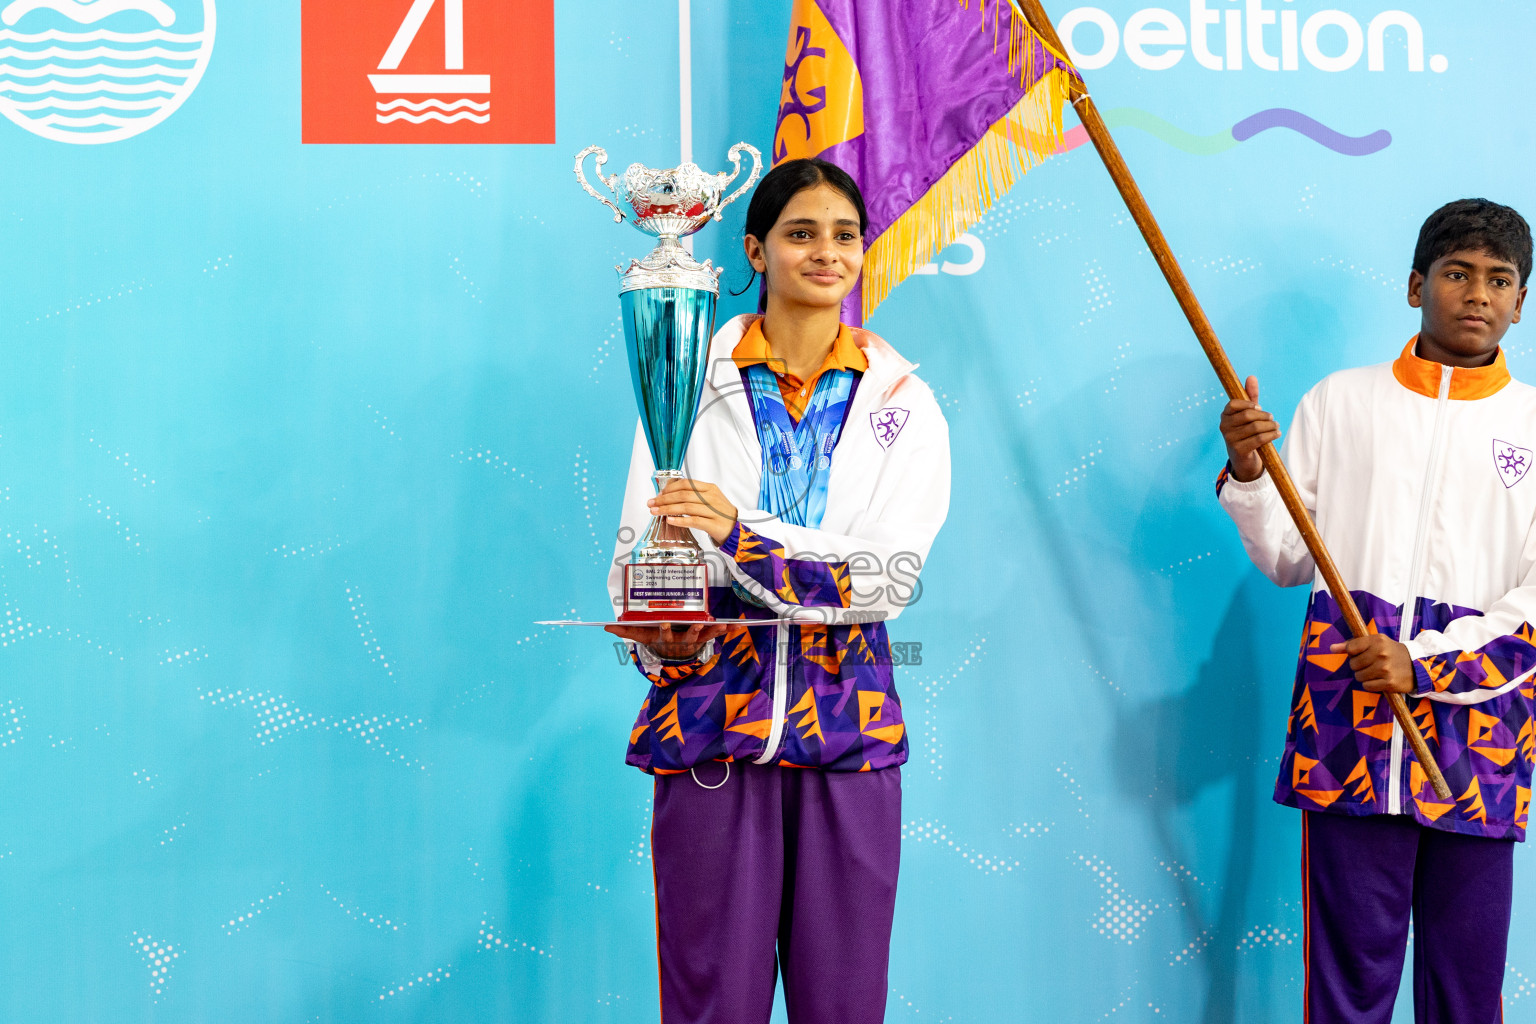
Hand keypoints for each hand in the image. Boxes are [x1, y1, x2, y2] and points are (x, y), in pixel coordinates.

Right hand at [605, 621, 729, 661]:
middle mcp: (682, 640)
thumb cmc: (655, 638)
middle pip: (687, 636)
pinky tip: (737, 626)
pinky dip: (727, 630)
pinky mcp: (705, 637)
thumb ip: (625, 631)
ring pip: (705, 636)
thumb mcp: (641, 635)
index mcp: (666, 638)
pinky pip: (716, 634)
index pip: (664, 635)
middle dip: (692, 631)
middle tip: (696, 625)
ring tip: (721, 625)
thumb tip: (606, 626)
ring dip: (713, 631)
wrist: (671, 652)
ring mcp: (695, 639)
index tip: (664, 623)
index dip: (664, 630)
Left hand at [648, 478, 737, 545]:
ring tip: (656, 512)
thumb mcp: (709, 499)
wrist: (737, 529)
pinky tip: (670, 520)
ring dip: (668, 509)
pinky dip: (680, 520)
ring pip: (686, 507)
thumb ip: (693, 495)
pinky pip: (694, 521)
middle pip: (683, 495)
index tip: (659, 494)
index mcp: (710, 488)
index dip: (670, 488)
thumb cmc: (720, 514)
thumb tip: (670, 493)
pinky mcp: (713, 524)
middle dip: (664, 499)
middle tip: (652, 503)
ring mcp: (713, 511)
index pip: (686, 484)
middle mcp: (711, 498)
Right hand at [1219, 376, 1280, 482]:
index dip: (1248, 404)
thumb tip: (1251, 377)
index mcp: (1224, 415)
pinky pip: (1258, 439)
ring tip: (1276, 426)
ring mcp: (1229, 439)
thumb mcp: (1248, 413)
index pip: (1233, 404)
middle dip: (1264, 416)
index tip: (1259, 407)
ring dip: (1270, 426)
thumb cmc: (1246, 431)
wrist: (1243, 458)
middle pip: (1247, 416)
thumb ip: (1250, 396)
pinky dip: (1270, 435)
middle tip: (1272, 418)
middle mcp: (1224, 426)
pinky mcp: (1238, 450)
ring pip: (1255, 427)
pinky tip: (1276, 434)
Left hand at [1331, 635, 1414, 693]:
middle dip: (1359, 666)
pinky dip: (1371, 685)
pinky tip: (1380, 679)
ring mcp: (1385, 669)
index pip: (1351, 648)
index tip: (1361, 653)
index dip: (1353, 653)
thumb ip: (1352, 644)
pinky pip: (1367, 686)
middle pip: (1353, 664)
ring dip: (1365, 676)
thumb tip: (1332, 648)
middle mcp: (1381, 654)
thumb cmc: (1391, 652)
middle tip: (1371, 663)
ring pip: (1359, 676)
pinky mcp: (1389, 683)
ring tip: (1376, 671)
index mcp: (1377, 640)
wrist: (1417, 665)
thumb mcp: (1375, 642)